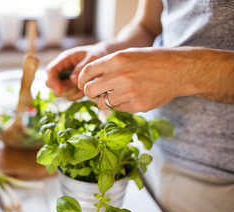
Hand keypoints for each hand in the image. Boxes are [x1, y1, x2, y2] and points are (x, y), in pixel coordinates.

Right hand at [46, 44, 106, 100]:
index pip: (51, 71)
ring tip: (82, 88)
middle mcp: (62, 70)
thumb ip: (82, 68)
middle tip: (75, 88)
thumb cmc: (97, 55)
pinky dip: (76, 96)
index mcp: (64, 60)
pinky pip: (69, 96)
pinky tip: (84, 91)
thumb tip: (72, 80)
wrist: (103, 58)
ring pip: (59, 92)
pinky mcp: (72, 88)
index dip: (52, 81)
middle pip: (50, 84)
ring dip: (70, 93)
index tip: (60, 89)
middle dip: (61, 89)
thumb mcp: (92, 58)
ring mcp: (66, 80)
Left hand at [78, 47, 227, 112]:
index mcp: (116, 60)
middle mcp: (120, 76)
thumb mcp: (128, 54)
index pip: (86, 72)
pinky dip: (121, 105)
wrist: (178, 70)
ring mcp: (129, 93)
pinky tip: (132, 96)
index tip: (83, 84)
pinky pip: (118, 109)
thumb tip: (87, 79)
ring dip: (105, 100)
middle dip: (89, 93)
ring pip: (102, 103)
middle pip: (89, 91)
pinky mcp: (137, 106)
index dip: (81, 80)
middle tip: (95, 92)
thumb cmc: (151, 60)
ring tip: (116, 94)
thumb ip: (107, 65)